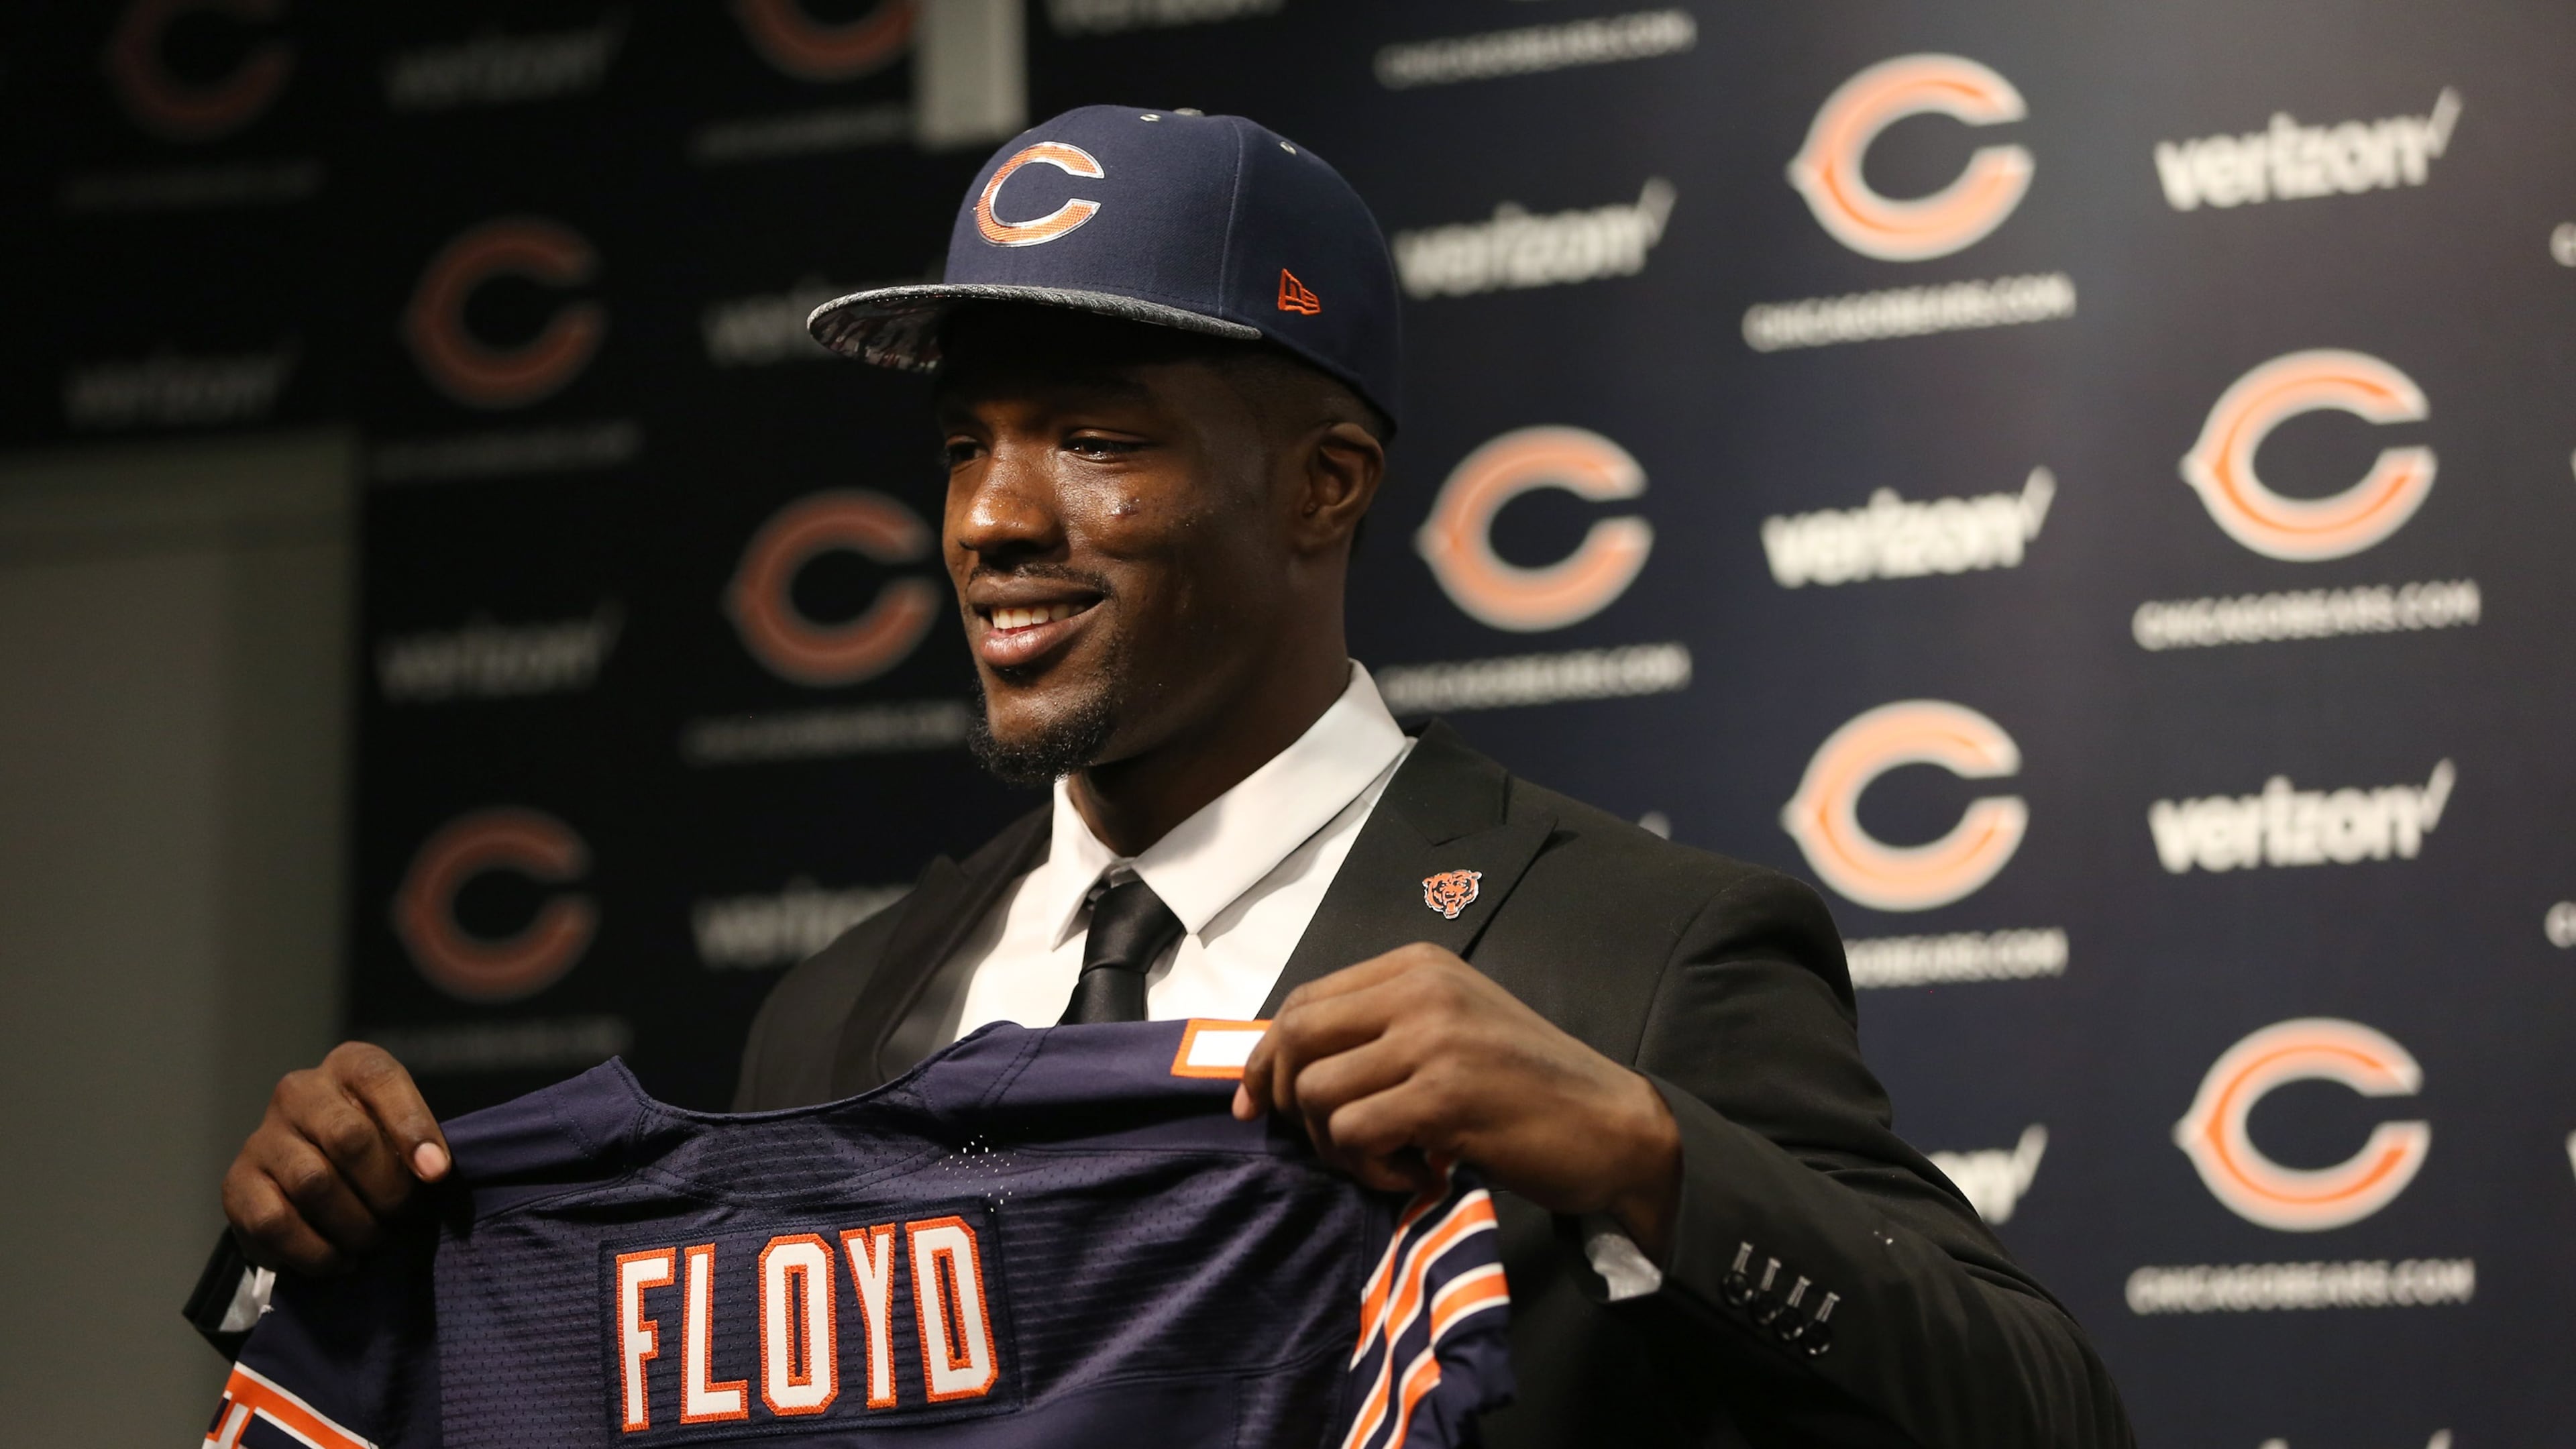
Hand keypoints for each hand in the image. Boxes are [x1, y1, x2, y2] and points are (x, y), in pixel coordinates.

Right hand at [221, 1043, 449, 1274]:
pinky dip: (316, 1251)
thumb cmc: (373, 1153)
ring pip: (312, 1182)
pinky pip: (276, 1222)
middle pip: (348, 1136)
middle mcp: (299, 1091)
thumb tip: (433, 1171)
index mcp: (348, 1067)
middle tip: (403, 1217)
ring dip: (354, 1224)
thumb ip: (419, 1145)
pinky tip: (341, 1260)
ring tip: (374, 1240)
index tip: (437, 1174)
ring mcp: (262, 1136)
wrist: (307, 1185)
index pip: (380, 1078)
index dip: (413, 1126)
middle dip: (387, 1187)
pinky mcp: (237, 1183)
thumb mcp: (401, 1135)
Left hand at [1233, 944, 1681, 1259]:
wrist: (1613, 1125)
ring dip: (1333, 1145)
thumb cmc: (1527, 1088)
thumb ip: (1379, 1034)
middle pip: (1295, 1037)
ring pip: (1316, 1092)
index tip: (1256, 1107)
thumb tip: (1281, 1071)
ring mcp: (1434, 1038)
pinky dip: (1367, 1169)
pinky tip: (1409, 1176)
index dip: (1264, 1058)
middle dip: (1283, 1099)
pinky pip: (1353, 1133)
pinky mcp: (1445, 1094)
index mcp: (1417, 966)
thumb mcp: (1450, 1032)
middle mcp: (1421, 990)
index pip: (1304, 1001)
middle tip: (1319, 1141)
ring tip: (1381, 1161)